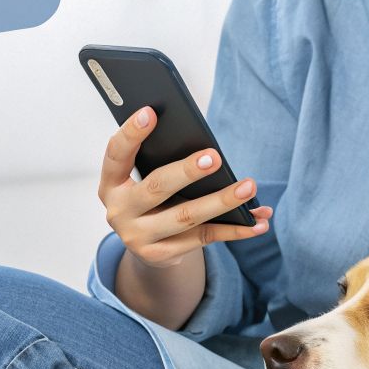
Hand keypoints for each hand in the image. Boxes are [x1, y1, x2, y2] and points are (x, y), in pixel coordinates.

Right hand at [98, 105, 271, 268]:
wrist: (146, 246)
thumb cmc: (152, 199)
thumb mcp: (145, 179)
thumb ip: (160, 161)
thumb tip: (207, 149)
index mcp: (111, 183)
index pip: (116, 154)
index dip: (131, 133)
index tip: (150, 111)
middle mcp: (118, 212)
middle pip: (156, 188)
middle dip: (187, 171)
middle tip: (216, 157)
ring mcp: (137, 238)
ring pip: (186, 216)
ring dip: (222, 201)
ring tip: (249, 187)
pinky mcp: (159, 256)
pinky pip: (204, 238)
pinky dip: (234, 229)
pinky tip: (257, 221)